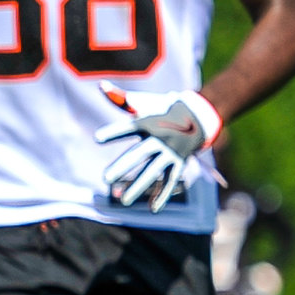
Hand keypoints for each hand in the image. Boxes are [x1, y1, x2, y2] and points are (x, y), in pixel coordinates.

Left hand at [93, 86, 221, 211]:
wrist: (197, 115)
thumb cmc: (162, 109)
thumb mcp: (143, 103)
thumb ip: (121, 98)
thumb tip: (101, 86)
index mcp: (149, 122)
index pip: (128, 127)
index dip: (114, 132)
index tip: (97, 139)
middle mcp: (160, 138)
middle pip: (139, 153)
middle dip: (123, 166)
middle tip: (105, 178)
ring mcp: (171, 152)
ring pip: (153, 171)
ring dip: (138, 186)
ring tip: (122, 201)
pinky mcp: (178, 163)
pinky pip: (170, 180)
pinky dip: (162, 194)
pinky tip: (152, 208)